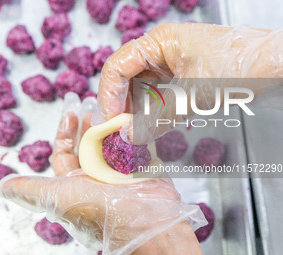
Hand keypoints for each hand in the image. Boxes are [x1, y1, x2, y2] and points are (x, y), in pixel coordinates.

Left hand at [0, 93, 205, 254]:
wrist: (147, 219)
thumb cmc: (99, 210)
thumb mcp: (58, 198)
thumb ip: (31, 190)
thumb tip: (1, 186)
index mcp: (74, 184)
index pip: (65, 152)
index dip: (64, 131)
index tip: (70, 112)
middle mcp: (95, 177)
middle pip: (88, 143)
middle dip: (86, 122)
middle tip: (88, 101)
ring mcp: (118, 171)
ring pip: (110, 141)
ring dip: (108, 123)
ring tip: (109, 104)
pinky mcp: (138, 166)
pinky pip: (131, 143)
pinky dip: (129, 129)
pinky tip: (128, 115)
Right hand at [93, 23, 282, 142]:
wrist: (276, 68)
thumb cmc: (239, 69)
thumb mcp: (192, 95)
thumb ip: (156, 118)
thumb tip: (127, 136)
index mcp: (158, 42)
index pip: (118, 66)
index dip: (109, 94)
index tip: (110, 121)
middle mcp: (161, 52)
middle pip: (127, 79)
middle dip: (122, 106)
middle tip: (120, 132)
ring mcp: (172, 65)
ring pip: (142, 91)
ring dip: (137, 113)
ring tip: (135, 134)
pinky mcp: (182, 79)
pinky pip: (158, 97)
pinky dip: (153, 114)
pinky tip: (152, 128)